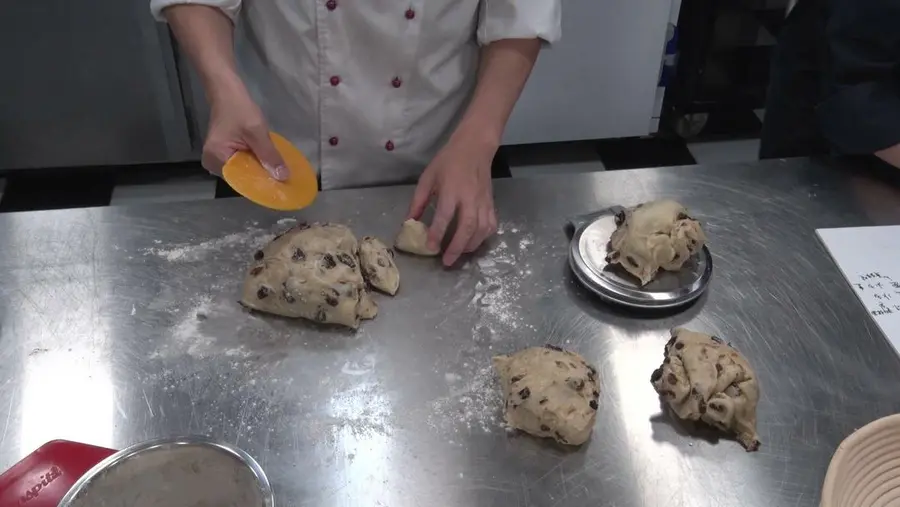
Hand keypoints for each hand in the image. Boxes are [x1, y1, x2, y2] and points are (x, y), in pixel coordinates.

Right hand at [202, 88, 287, 180]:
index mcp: (216, 159)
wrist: (226, 91)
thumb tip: (283, 177)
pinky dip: (255, 163)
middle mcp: (213, 163)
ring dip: (260, 170)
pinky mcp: (224, 154)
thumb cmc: (239, 108)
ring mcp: (218, 159)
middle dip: (262, 178)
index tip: (281, 189)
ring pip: (244, 171)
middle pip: (242, 177)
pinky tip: (270, 164)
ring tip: (280, 175)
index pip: (241, 181)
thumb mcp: (257, 132)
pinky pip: (242, 163)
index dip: (261, 185)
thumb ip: (269, 155)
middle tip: (284, 181)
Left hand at [408, 130, 498, 265]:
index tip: (430, 247)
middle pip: (467, 227)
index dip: (437, 233)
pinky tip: (474, 242)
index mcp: (451, 190)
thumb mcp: (428, 177)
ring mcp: (483, 201)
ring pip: (481, 229)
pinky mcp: (491, 203)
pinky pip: (491, 224)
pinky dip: (484, 237)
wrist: (475, 147)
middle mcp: (469, 198)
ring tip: (459, 254)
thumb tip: (409, 222)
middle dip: (457, 247)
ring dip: (470, 245)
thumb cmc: (448, 161)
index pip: (445, 216)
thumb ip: (418, 201)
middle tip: (447, 261)